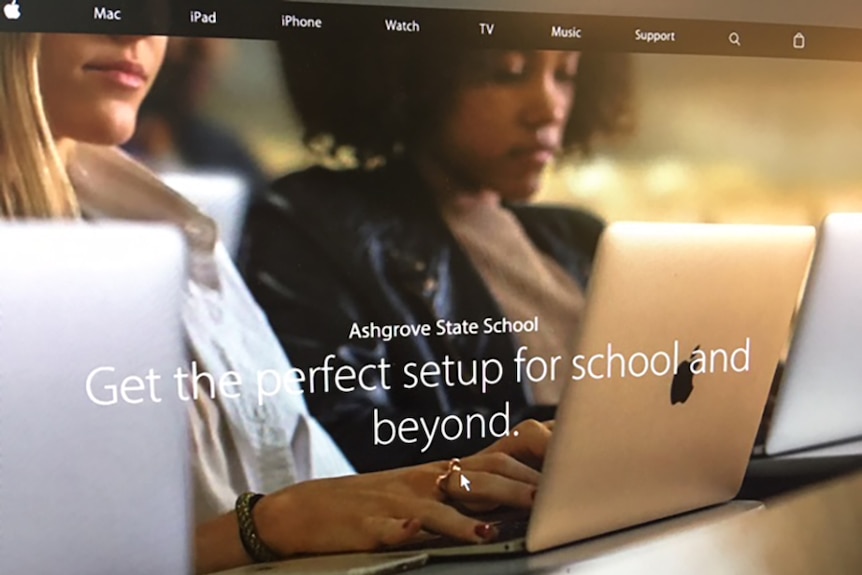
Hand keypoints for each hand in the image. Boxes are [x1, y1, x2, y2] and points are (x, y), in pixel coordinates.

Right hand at [252, 419, 553, 555]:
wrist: (311, 508)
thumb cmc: (376, 501)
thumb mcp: (424, 489)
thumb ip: (467, 488)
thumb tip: (515, 494)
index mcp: (442, 473)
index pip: (496, 460)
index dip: (532, 467)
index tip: (564, 475)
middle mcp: (425, 482)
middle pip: (477, 479)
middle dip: (514, 491)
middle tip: (547, 504)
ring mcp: (398, 503)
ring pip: (438, 506)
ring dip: (466, 520)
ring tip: (491, 533)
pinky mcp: (371, 526)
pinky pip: (391, 528)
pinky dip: (406, 531)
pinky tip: (416, 534)